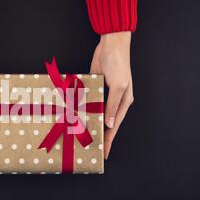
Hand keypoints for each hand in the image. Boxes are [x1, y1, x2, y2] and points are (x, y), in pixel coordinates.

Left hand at [90, 32, 133, 158]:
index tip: (104, 153)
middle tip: (90, 148)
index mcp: (124, 102)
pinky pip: (88, 102)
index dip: (109, 140)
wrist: (110, 46)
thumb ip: (113, 105)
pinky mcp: (95, 87)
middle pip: (106, 122)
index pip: (115, 126)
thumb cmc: (119, 64)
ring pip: (96, 113)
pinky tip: (75, 116)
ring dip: (89, 122)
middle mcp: (115, 101)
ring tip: (81, 135)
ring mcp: (104, 94)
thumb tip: (110, 124)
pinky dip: (83, 109)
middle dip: (99, 135)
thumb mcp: (118, 86)